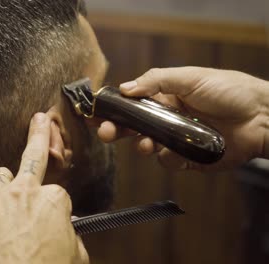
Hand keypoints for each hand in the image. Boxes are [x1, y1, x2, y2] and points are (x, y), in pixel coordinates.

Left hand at [0, 113, 88, 263]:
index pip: (57, 193)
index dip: (55, 211)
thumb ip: (70, 238)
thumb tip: (64, 234)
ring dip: (2, 188)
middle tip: (40, 120)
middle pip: (32, 157)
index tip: (53, 223)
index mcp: (52, 201)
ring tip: (2, 205)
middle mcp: (23, 193)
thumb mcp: (74, 259)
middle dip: (38, 135)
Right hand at [98, 67, 268, 170]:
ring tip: (145, 143)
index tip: (96, 112)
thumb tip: (126, 87)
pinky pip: (167, 162)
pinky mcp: (187, 158)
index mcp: (164, 98)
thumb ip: (156, 80)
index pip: (131, 104)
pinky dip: (168, 158)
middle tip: (105, 132)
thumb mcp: (190, 77)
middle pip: (131, 127)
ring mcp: (175, 139)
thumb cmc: (228, 91)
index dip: (112, 108)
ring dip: (140, 145)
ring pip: (146, 146)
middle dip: (115, 130)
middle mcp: (166, 119)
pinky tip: (176, 151)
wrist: (260, 117)